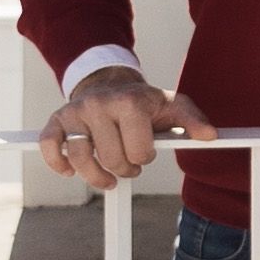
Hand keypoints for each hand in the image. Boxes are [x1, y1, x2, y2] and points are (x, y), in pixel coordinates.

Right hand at [41, 67, 212, 189]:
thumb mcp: (172, 106)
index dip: (144, 157)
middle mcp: (99, 104)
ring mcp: (76, 112)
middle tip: (128, 161)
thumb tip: (210, 135)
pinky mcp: (56, 120)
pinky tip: (70, 170)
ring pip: (80, 159)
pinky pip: (49, 147)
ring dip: (96, 176)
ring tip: (107, 176)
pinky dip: (57, 164)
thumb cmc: (143, 102)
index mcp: (130, 101)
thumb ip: (192, 119)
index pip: (138, 151)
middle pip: (111, 159)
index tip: (145, 152)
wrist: (112, 83)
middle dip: (123, 168)